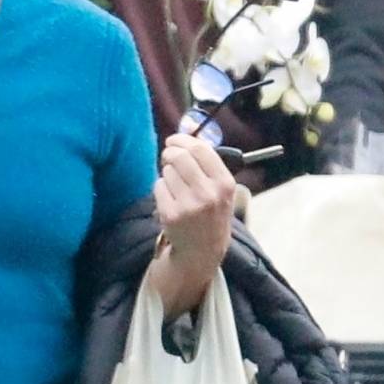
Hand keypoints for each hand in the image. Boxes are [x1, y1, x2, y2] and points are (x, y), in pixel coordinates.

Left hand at [152, 134, 235, 315]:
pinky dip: (161, 189)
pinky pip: (158, 186)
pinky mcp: (171, 215)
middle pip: (180, 157)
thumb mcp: (221, 189)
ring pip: (167, 171)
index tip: (173, 140)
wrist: (203, 250)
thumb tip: (185, 133)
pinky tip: (171, 200)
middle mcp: (209, 194)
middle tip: (167, 157)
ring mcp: (189, 205)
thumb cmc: (211, 212)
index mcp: (225, 183)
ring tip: (176, 187)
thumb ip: (207, 162)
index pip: (200, 149)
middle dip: (169, 153)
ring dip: (167, 174)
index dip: (182, 140)